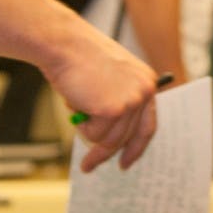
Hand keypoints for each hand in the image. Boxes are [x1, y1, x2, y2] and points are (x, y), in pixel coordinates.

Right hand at [42, 35, 157, 171]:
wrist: (65, 46)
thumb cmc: (80, 60)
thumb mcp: (108, 80)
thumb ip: (116, 102)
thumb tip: (106, 136)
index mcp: (147, 83)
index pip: (147, 125)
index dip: (136, 147)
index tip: (125, 163)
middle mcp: (144, 92)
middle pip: (127, 137)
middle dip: (105, 154)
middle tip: (88, 166)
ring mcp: (131, 101)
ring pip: (109, 139)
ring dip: (88, 135)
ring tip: (76, 117)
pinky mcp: (113, 109)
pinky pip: (95, 134)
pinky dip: (81, 125)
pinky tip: (76, 104)